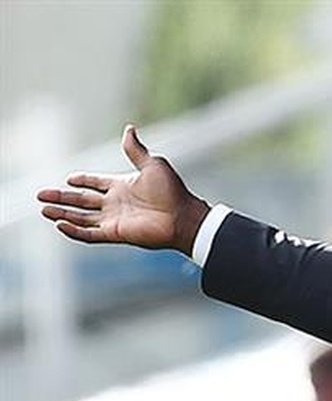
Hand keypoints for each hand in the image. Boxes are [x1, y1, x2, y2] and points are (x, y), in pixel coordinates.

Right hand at [36, 125, 208, 254]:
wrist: (183, 216)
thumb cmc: (172, 191)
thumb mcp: (152, 164)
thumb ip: (135, 149)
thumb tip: (129, 128)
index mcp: (122, 186)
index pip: (95, 183)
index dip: (82, 180)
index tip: (68, 178)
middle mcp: (116, 203)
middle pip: (82, 201)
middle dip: (61, 198)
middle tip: (40, 196)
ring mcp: (115, 219)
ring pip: (81, 218)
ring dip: (63, 214)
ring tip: (43, 210)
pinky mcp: (116, 233)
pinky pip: (90, 234)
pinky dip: (75, 231)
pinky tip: (60, 225)